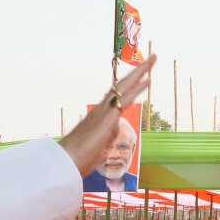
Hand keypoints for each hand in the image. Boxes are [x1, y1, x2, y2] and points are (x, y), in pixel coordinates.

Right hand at [59, 54, 157, 176]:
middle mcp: (102, 108)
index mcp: (100, 116)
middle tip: (152, 59)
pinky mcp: (108, 117)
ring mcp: (104, 111)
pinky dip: (137, 87)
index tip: (143, 77)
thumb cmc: (79, 158)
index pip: (119, 96)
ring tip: (152, 60)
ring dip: (140, 73)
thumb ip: (107, 136)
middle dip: (138, 72)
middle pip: (123, 85)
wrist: (67, 160)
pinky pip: (125, 98)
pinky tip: (147, 80)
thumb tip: (114, 130)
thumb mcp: (98, 146)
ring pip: (125, 86)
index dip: (132, 86)